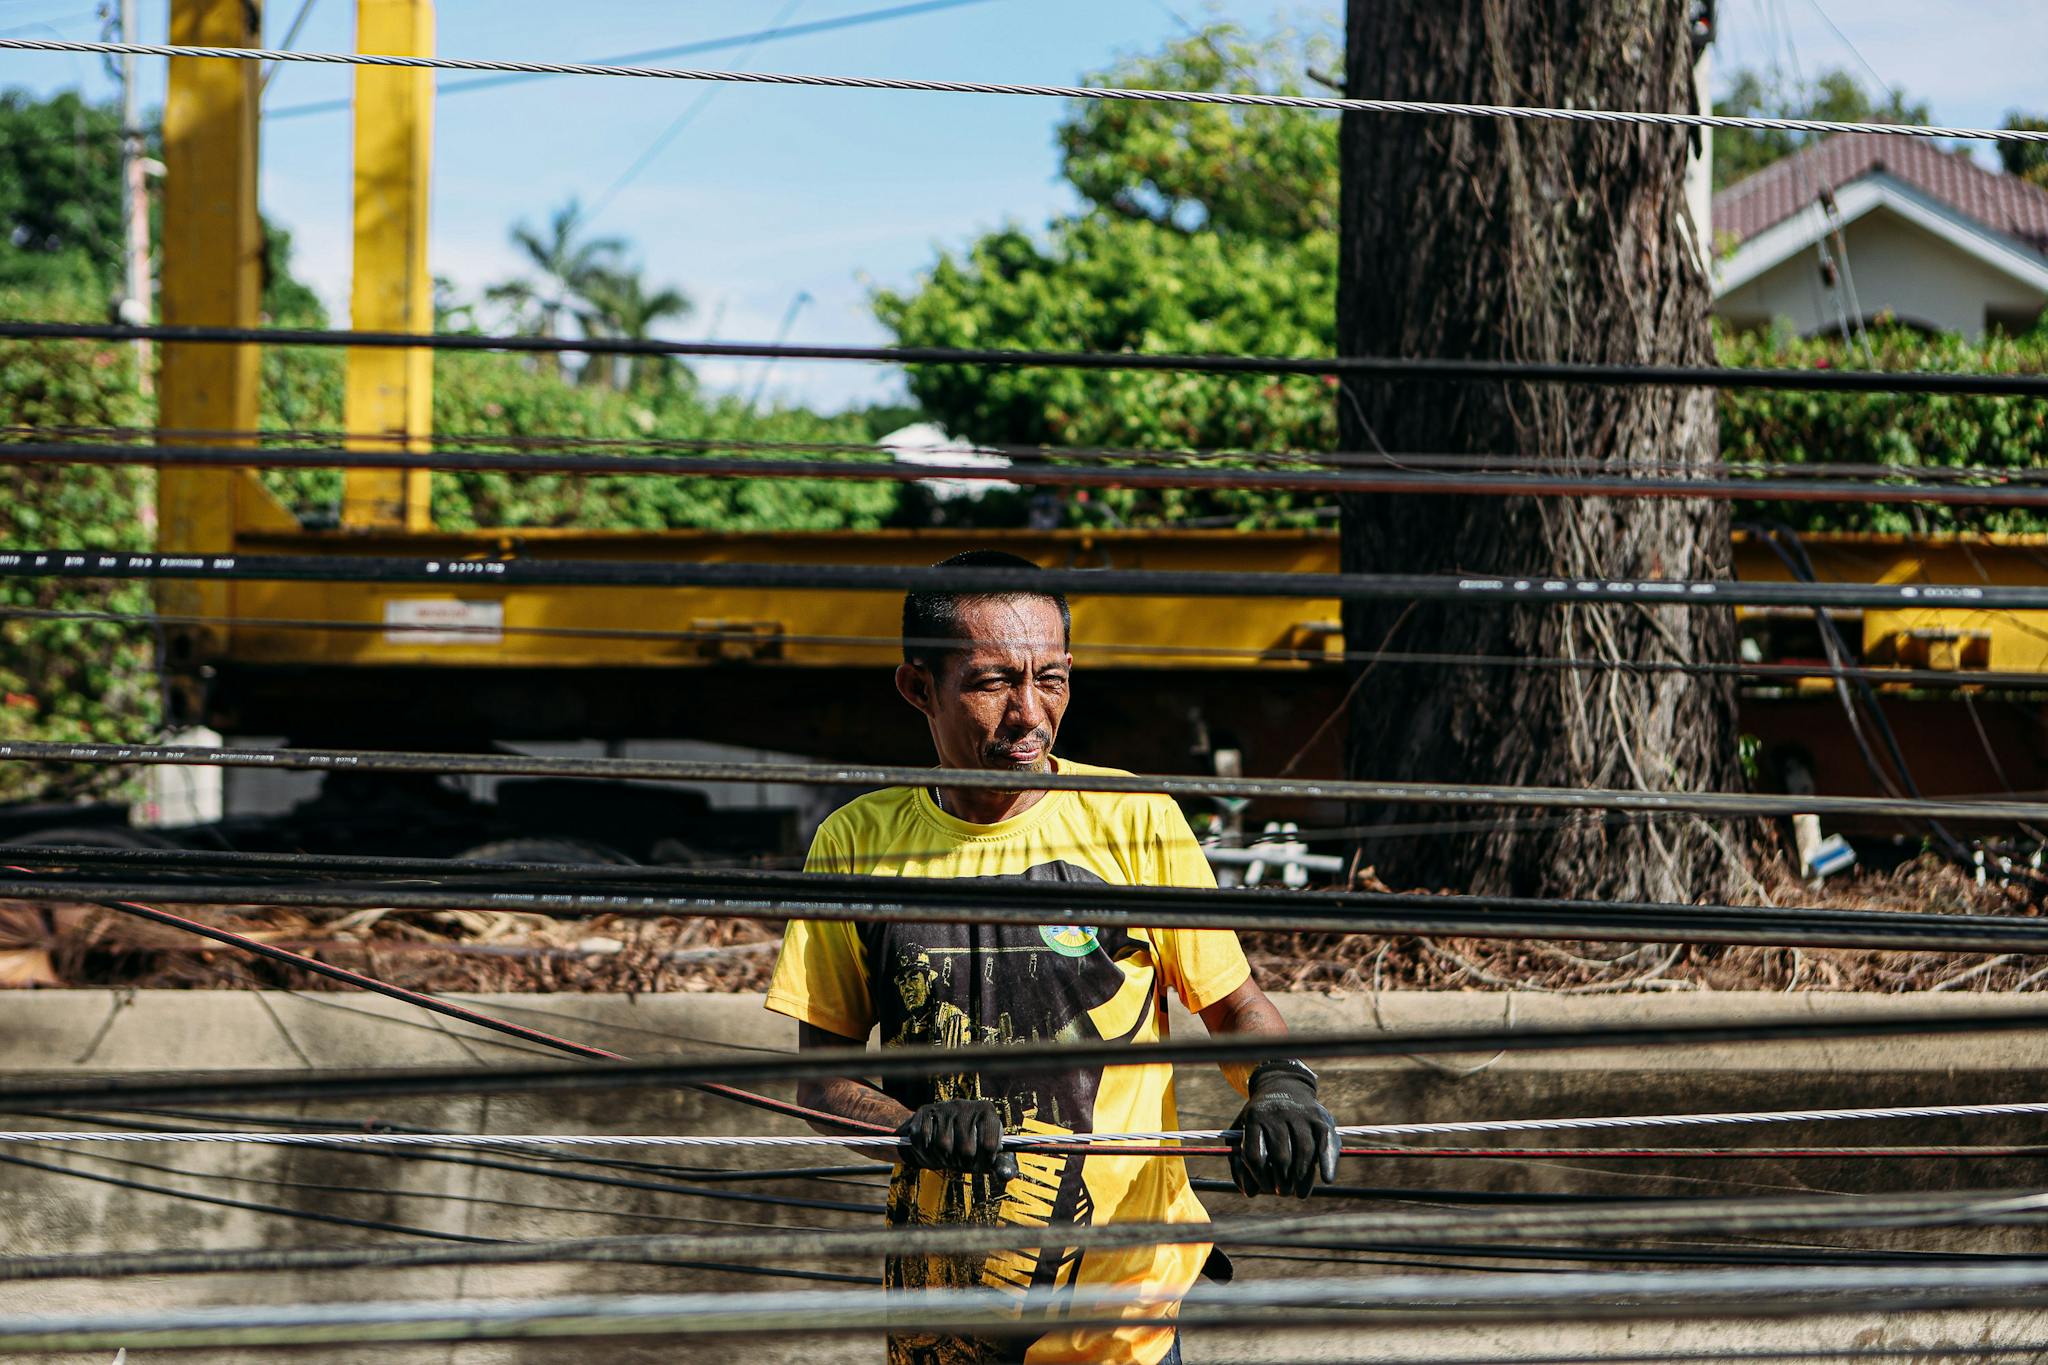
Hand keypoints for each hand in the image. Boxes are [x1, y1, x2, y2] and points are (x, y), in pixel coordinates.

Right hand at [897, 1099, 1020, 1183]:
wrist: (936, 1131)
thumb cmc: (969, 1144)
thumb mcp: (987, 1152)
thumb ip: (1000, 1164)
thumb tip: (1007, 1175)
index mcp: (986, 1110)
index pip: (989, 1144)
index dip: (984, 1161)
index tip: (981, 1163)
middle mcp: (965, 1104)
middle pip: (966, 1148)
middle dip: (963, 1162)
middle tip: (961, 1161)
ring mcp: (943, 1107)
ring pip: (944, 1144)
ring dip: (944, 1159)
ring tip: (947, 1157)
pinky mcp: (924, 1112)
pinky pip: (924, 1141)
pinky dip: (928, 1154)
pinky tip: (933, 1152)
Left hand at [1228, 1063, 1338, 1198]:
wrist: (1284, 1086)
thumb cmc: (1259, 1119)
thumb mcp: (1241, 1132)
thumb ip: (1238, 1161)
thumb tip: (1248, 1193)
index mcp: (1255, 1117)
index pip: (1254, 1156)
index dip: (1259, 1178)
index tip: (1265, 1189)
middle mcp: (1278, 1113)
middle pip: (1281, 1157)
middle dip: (1282, 1182)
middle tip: (1283, 1193)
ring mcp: (1301, 1114)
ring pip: (1304, 1152)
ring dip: (1302, 1179)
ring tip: (1299, 1193)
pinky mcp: (1321, 1117)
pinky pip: (1326, 1142)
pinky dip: (1328, 1162)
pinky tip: (1326, 1179)